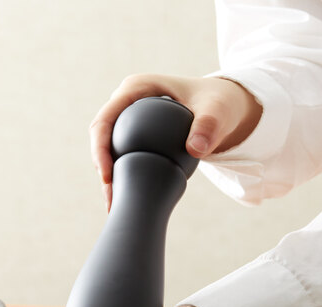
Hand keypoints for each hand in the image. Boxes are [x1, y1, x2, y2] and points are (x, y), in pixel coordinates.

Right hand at [90, 74, 262, 209]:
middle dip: (100, 168)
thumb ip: (209, 125)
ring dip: (107, 177)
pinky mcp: (133, 134)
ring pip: (106, 149)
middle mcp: (126, 102)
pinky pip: (119, 156)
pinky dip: (118, 177)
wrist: (222, 108)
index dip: (99, 149)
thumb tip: (195, 149)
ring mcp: (128, 119)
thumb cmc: (218, 102)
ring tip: (113, 203)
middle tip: (110, 197)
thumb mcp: (217, 110)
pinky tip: (120, 198)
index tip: (107, 176)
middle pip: (101, 136)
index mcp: (136, 88)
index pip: (105, 119)